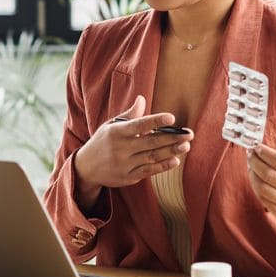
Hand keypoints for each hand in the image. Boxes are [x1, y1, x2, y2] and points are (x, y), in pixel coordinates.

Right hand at [73, 95, 192, 210]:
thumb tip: (142, 98)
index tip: (171, 118)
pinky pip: (148, 171)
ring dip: (171, 152)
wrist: (86, 168)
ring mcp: (125, 164)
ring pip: (152, 157)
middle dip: (172, 138)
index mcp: (117, 132)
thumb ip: (129, 114)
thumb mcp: (111, 126)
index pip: (139, 125)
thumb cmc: (102, 142)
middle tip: (189, 134)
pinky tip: (175, 160)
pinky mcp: (128, 177)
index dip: (156, 121)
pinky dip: (162, 166)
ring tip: (186, 146)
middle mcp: (121, 148)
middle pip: (150, 142)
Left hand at [247, 144, 275, 237]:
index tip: (256, 147)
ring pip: (264, 189)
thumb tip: (260, 152)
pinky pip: (264, 201)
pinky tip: (256, 181)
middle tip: (250, 155)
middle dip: (255, 163)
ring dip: (253, 176)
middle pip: (270, 175)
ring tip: (251, 168)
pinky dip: (257, 189)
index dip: (264, 154)